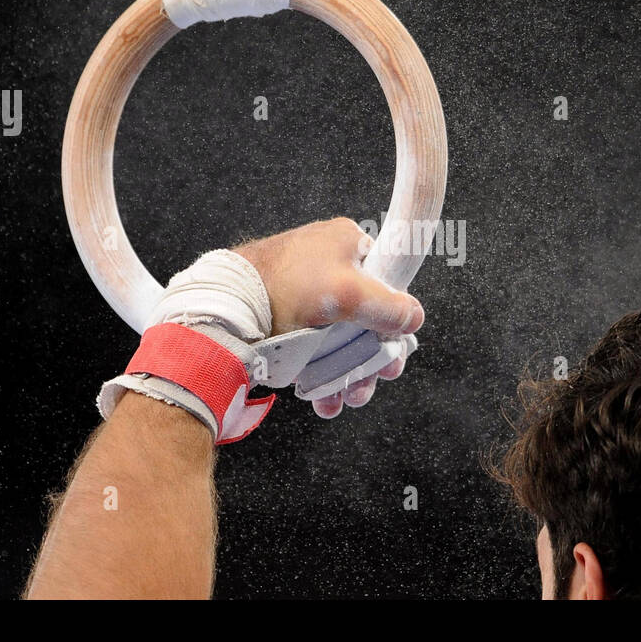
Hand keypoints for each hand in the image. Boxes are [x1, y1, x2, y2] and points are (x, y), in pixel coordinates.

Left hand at [234, 218, 423, 417]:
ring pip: (343, 338)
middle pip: (367, 317)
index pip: (388, 280)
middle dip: (372, 356)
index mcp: (346, 244)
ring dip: (350, 372)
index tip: (396, 347)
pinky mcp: (289, 319)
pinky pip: (317, 348)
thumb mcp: (348, 292)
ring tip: (348, 396)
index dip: (394, 317)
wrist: (227, 308)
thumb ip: (388, 305)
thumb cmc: (285, 286)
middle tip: (375, 379)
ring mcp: (309, 294)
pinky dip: (324, 374)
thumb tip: (414, 317)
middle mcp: (329, 266)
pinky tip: (326, 397)